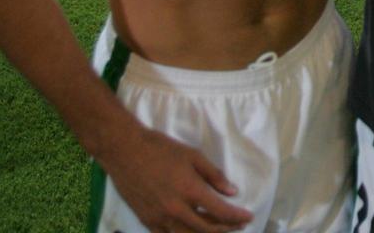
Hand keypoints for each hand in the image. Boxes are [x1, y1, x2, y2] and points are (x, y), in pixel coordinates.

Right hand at [99, 125, 252, 232]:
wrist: (125, 151)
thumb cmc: (161, 149)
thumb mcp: (193, 155)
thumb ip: (214, 175)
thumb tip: (232, 191)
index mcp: (190, 191)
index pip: (220, 212)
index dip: (237, 217)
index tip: (248, 217)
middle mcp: (176, 210)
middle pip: (207, 229)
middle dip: (226, 229)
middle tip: (238, 225)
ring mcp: (160, 218)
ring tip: (219, 230)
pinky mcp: (147, 221)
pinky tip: (192, 232)